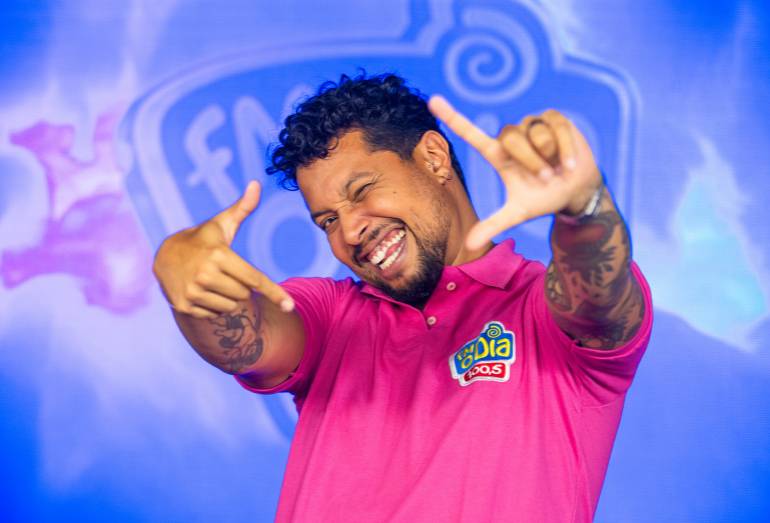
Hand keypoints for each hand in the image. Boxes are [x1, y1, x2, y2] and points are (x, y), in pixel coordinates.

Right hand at [152, 181, 293, 318]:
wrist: (164, 256)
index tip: (290, 306)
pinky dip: (213, 306)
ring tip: (212, 281)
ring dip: (228, 297)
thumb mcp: (221, 224)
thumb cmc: (202, 239)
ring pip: (231, 307)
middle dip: (240, 285)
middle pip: (244, 294)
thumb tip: (257, 183)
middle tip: (224, 272)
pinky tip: (201, 291)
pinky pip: (215, 315)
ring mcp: (193, 292)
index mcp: (219, 255)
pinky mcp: (185, 306)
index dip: (274, 292)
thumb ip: (242, 208)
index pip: (254, 278)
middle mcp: (205, 274)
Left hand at [428, 96, 603, 250]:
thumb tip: (468, 246)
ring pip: (535, 133)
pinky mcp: (553, 118)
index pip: (471, 133)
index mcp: (497, 154)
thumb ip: (493, 225)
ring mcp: (531, 124)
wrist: (575, 190)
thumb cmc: (542, 199)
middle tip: (545, 179)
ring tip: (558, 169)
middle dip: (531, 162)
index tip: (432, 101)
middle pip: (511, 138)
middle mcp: (511, 136)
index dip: (452, 117)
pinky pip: (556, 126)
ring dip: (549, 156)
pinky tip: (570, 162)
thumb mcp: (517, 213)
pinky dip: (565, 147)